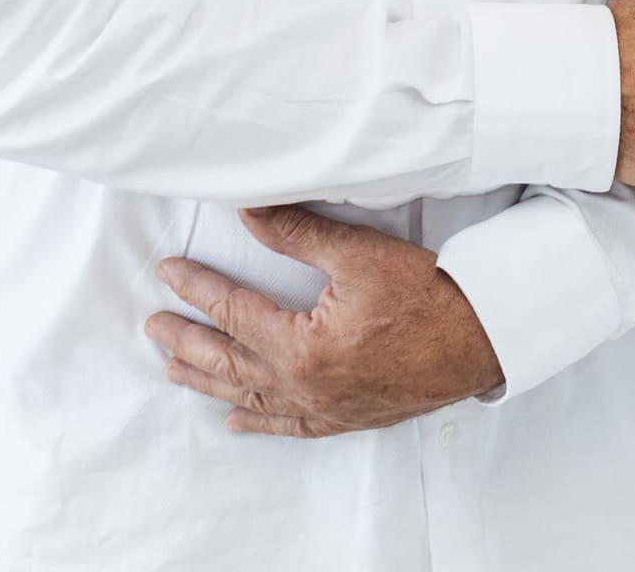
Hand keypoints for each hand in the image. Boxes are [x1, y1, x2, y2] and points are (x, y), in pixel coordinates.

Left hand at [144, 207, 501, 437]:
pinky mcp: (346, 418)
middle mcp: (305, 387)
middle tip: (152, 327)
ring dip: (209, 382)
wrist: (482, 340)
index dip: (196, 289)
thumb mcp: (360, 253)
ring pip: (251, 398)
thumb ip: (299, 232)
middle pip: (229, 363)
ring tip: (174, 368)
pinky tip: (236, 421)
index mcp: (301, 347)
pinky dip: (258, 422)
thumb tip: (249, 209)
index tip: (168, 271)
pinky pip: (289, 426)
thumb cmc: (428, 295)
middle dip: (187, 342)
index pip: (233, 313)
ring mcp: (324, 408)